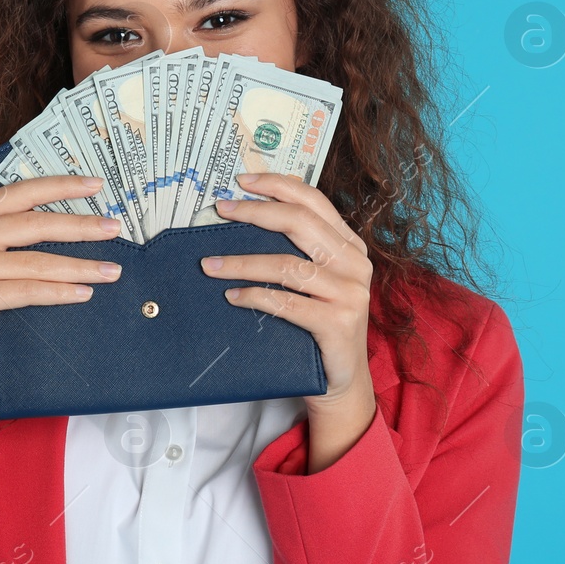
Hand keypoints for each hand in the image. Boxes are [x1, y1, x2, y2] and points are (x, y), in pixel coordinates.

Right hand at [0, 174, 122, 448]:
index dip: (60, 186)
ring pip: (35, 262)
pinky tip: (85, 293)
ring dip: (80, 266)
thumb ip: (12, 235)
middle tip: (115, 228)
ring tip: (111, 271)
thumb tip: (74, 220)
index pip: (20, 193)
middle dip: (79, 226)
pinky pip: (28, 291)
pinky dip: (60, 292)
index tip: (96, 184)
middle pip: (33, 224)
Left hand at [201, 172, 376, 472]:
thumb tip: (245, 216)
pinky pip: (286, 303)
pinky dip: (254, 297)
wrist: (340, 382)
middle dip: (255, 212)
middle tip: (220, 210)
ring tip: (209, 265)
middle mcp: (355, 264)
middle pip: (300, 224)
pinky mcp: (339, 324)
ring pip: (287, 265)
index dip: (277, 186)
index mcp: (350, 246)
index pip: (314, 202)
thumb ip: (297, 250)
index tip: (242, 181)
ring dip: (242, 261)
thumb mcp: (314, 282)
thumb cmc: (318, 327)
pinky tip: (231, 295)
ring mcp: (350, 294)